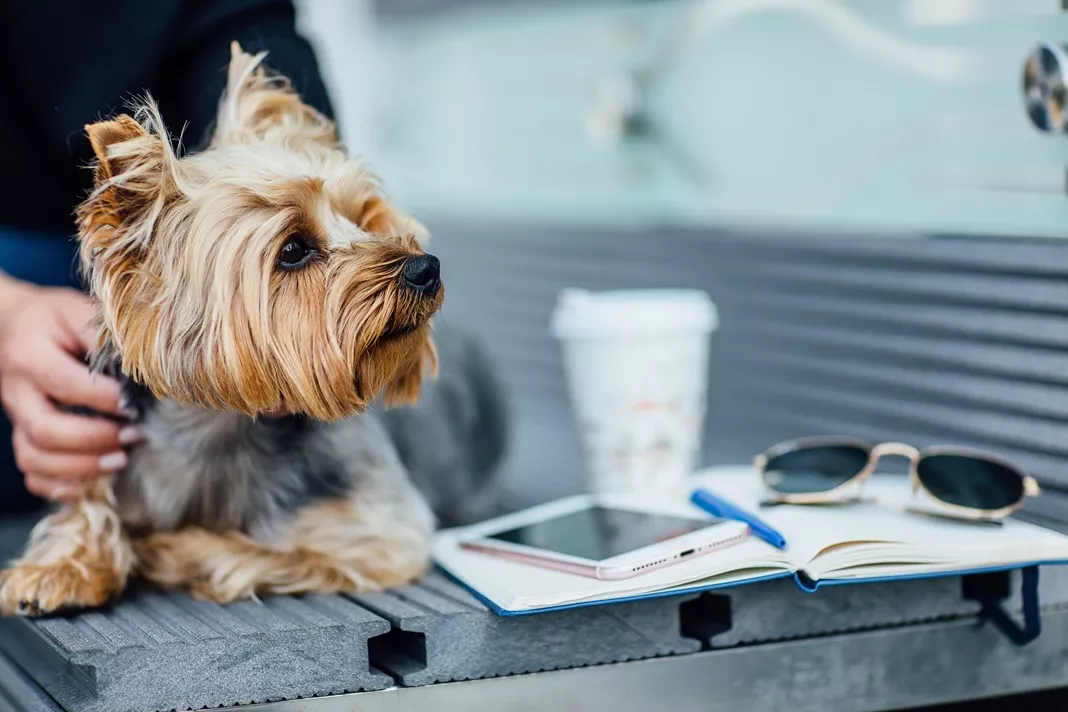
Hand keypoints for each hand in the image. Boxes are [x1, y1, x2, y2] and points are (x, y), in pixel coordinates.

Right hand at [0, 281, 140, 500]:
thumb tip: (145, 365)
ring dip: (81, 467)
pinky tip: (92, 482)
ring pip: (35, 457)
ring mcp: (17, 418)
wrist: (12, 327)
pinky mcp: (22, 436)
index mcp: (30, 354)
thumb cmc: (57, 320)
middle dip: (94, 439)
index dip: (103, 399)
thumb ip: (104, 336)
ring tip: (121, 460)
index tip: (137, 405)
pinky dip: (60, 485)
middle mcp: (17, 390)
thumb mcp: (77, 311)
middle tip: (134, 436)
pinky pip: (32, 473)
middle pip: (45, 429)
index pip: (65, 383)